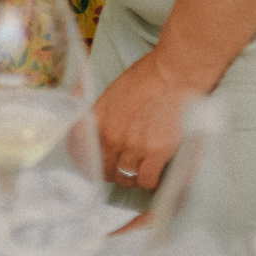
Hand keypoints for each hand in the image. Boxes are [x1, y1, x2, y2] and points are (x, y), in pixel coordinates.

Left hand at [91, 51, 193, 190]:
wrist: (173, 74)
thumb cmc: (147, 77)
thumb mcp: (113, 94)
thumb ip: (105, 116)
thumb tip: (101, 131)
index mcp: (98, 119)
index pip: (82, 151)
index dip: (88, 162)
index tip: (95, 166)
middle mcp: (111, 136)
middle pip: (105, 169)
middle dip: (113, 172)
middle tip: (123, 169)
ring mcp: (133, 146)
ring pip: (126, 177)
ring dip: (133, 176)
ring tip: (141, 171)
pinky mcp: (156, 153)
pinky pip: (147, 180)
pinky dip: (150, 181)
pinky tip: (155, 174)